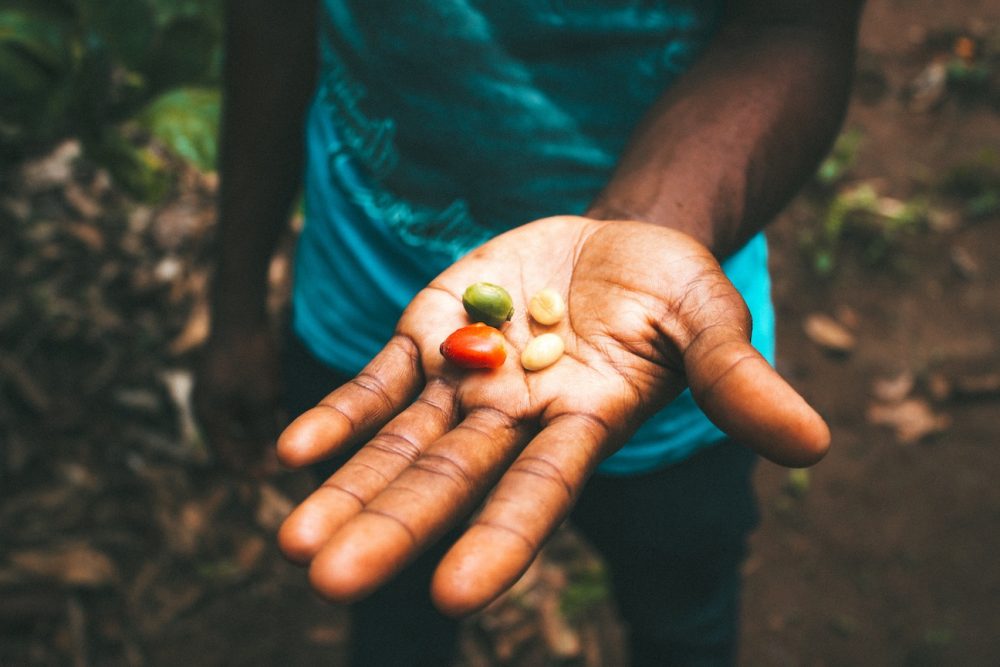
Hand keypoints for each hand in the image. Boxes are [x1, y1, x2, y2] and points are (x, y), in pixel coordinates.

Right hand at [194, 326, 281, 474]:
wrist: (240, 316)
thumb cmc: (250, 358)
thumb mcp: (262, 399)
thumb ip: (265, 431)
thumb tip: (274, 461)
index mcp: (209, 417)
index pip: (228, 458)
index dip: (252, 470)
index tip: (276, 475)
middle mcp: (206, 409)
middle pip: (231, 445)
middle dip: (255, 456)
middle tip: (282, 463)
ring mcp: (213, 396)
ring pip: (237, 428)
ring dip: (258, 438)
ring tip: (282, 444)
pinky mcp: (223, 384)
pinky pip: (239, 411)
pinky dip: (256, 420)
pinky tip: (277, 419)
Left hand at [276, 216, 828, 614]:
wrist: (616, 240)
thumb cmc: (672, 288)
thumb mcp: (710, 317)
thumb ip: (739, 379)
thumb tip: (814, 446)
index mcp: (584, 425)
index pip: (541, 492)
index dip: (502, 538)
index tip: (455, 595)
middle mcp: (517, 418)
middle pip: (449, 480)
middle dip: (394, 529)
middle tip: (331, 583)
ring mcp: (467, 381)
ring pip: (400, 444)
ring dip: (348, 490)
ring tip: (294, 544)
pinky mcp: (431, 335)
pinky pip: (379, 383)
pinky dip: (339, 416)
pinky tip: (291, 456)